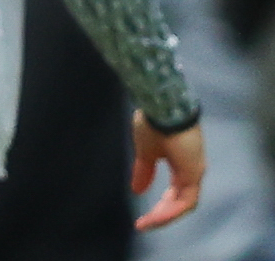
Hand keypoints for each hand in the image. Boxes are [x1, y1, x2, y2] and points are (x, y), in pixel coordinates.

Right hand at [133, 113, 204, 231]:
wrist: (162, 108)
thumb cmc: (153, 125)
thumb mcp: (144, 152)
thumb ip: (143, 172)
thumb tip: (137, 190)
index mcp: (181, 165)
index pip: (174, 192)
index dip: (160, 205)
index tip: (144, 215)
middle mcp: (191, 171)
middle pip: (179, 201)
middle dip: (161, 214)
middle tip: (143, 224)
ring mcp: (195, 172)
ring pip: (184, 204)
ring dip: (165, 215)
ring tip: (147, 223)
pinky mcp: (194, 174)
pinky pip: (186, 200)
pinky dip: (171, 210)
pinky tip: (157, 215)